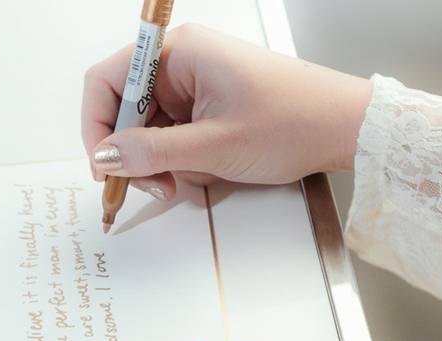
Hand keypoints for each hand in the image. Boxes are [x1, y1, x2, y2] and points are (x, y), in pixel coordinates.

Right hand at [82, 24, 371, 199]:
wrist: (344, 129)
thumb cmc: (292, 123)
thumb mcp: (213, 147)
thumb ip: (151, 152)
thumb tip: (105, 156)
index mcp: (179, 53)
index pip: (107, 80)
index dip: (97, 126)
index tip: (104, 168)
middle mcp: (183, 62)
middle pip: (128, 108)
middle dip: (136, 153)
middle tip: (154, 187)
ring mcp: (198, 84)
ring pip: (152, 127)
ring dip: (161, 161)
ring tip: (186, 182)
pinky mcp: (211, 105)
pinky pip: (177, 134)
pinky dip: (182, 159)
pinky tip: (204, 172)